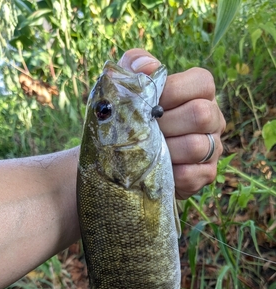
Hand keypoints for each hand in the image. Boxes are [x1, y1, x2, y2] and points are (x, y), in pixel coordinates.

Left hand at [119, 49, 225, 198]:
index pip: (202, 83)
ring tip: (147, 151)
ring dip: (165, 150)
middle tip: (144, 130)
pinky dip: (169, 173)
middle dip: (165, 123)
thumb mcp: (128, 85)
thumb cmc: (132, 116)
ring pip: (197, 147)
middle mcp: (214, 118)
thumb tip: (148, 67)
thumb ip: (134, 64)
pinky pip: (191, 174)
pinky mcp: (206, 174)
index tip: (148, 102)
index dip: (173, 92)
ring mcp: (213, 148)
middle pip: (202, 115)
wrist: (124, 158)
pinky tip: (156, 169)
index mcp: (201, 92)